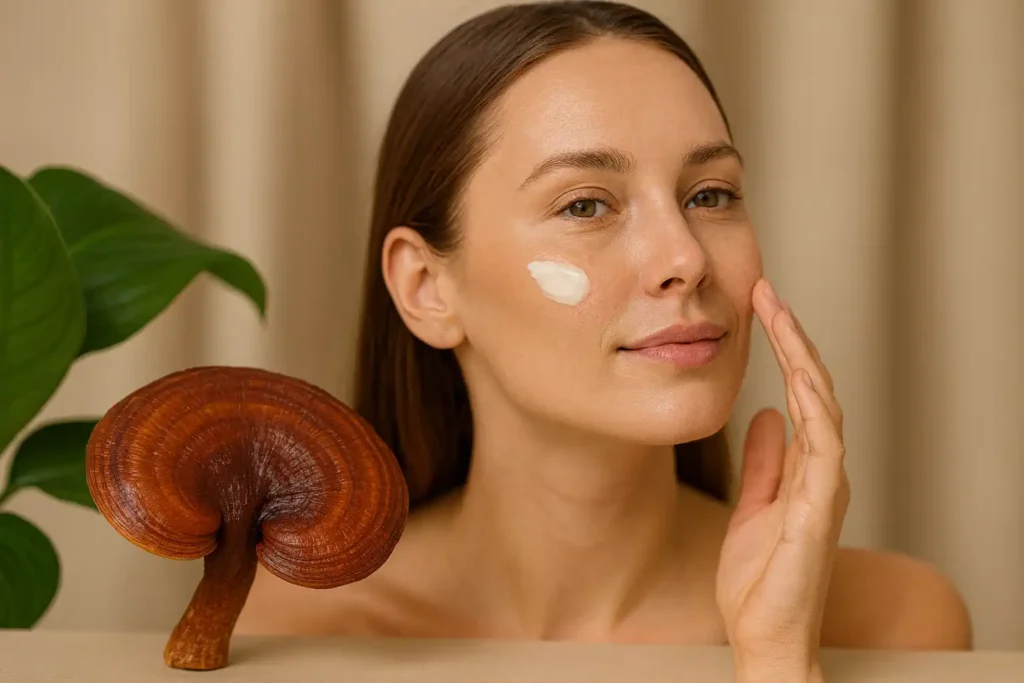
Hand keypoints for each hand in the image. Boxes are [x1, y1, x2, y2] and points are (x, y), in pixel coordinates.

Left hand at [715, 277, 848, 682]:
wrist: (763, 635)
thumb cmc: (760, 579)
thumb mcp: (754, 506)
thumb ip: (765, 463)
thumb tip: (767, 417)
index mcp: (806, 468)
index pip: (801, 394)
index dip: (785, 349)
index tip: (760, 306)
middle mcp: (822, 473)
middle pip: (815, 391)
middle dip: (792, 339)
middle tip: (766, 293)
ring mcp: (824, 491)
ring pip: (824, 411)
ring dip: (804, 362)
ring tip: (781, 319)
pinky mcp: (816, 514)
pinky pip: (823, 454)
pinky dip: (815, 414)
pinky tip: (798, 381)